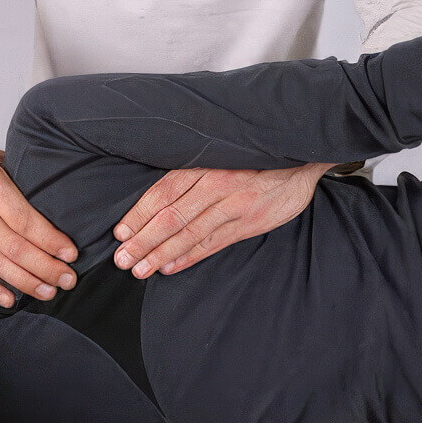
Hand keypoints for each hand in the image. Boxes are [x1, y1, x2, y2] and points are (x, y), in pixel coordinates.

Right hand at [0, 88, 77, 306]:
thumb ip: (17, 175)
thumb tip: (44, 188)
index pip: (27, 222)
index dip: (52, 241)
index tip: (71, 254)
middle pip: (17, 248)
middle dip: (46, 267)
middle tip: (69, 279)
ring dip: (25, 281)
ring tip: (49, 293)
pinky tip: (8, 299)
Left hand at [112, 162, 335, 278]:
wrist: (301, 158)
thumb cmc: (255, 156)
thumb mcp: (222, 154)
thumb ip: (194, 173)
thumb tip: (158, 198)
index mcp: (204, 164)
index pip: (163, 191)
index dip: (139, 214)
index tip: (120, 233)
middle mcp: (216, 184)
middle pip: (171, 216)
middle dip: (143, 240)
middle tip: (122, 258)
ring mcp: (233, 205)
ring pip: (189, 233)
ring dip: (161, 253)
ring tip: (140, 269)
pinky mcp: (248, 222)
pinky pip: (213, 243)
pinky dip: (190, 257)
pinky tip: (170, 268)